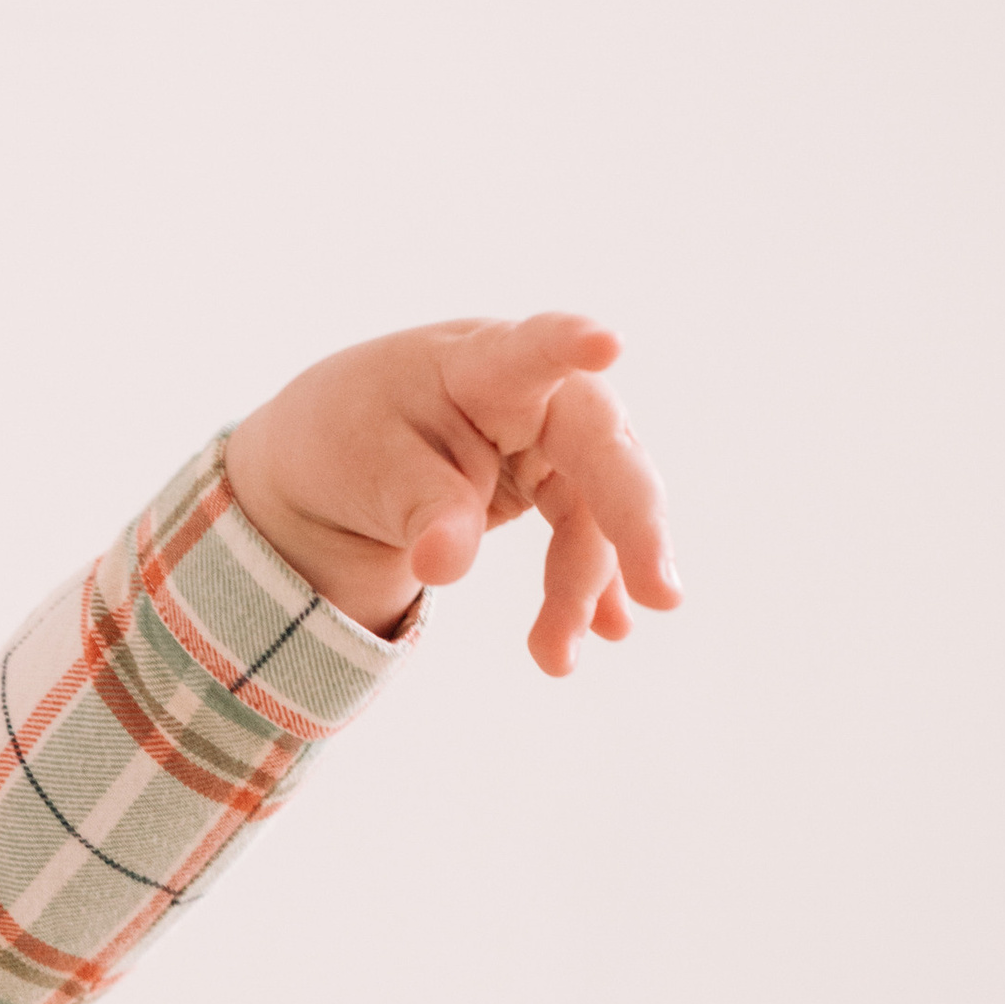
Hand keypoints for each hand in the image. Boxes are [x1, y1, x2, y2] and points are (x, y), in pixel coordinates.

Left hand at [222, 315, 677, 675]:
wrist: (343, 461)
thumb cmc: (355, 440)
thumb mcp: (370, 470)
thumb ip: (421, 509)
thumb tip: (447, 563)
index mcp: (479, 364)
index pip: (530, 351)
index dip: (569, 345)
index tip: (606, 343)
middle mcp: (533, 393)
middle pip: (600, 449)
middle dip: (632, 523)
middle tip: (661, 593)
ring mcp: (551, 439)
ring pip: (594, 510)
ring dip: (585, 585)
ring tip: (557, 660)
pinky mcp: (553, 482)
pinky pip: (585, 536)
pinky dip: (588, 588)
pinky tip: (604, 632)